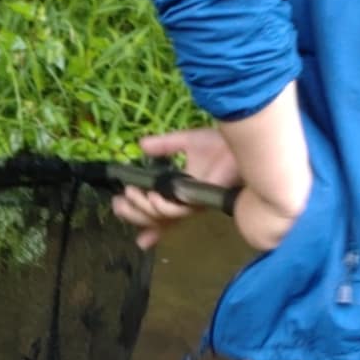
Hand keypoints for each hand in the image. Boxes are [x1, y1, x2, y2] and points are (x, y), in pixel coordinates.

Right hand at [110, 128, 242, 249]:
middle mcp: (187, 201)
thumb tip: (141, 145)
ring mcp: (193, 203)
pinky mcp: (201, 201)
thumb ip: (163, 146)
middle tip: (118, 205)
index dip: (141, 216)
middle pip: (156, 218)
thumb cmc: (219, 144)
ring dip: (143, 208)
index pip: (159, 208)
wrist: (241, 143)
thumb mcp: (185, 141)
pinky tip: (152, 197)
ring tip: (131, 194)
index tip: (120, 209)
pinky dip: (162, 207)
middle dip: (135, 215)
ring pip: (162, 216)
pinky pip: (178, 211)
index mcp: (182, 189)